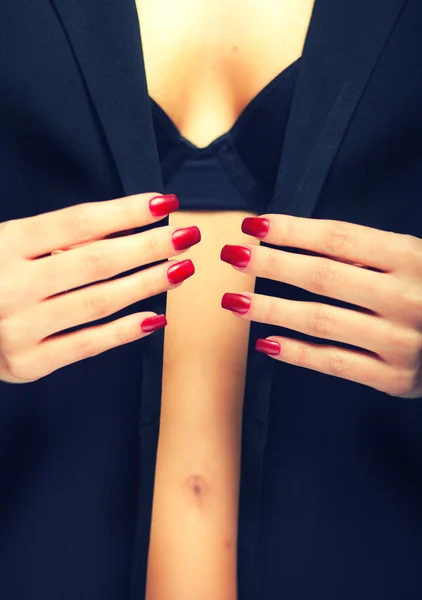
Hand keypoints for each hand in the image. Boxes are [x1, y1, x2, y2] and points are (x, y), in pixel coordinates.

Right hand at [0, 192, 199, 383]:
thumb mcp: (6, 243)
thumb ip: (53, 239)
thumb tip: (123, 231)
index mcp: (4, 244)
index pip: (77, 222)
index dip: (125, 212)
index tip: (163, 204)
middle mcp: (10, 284)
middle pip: (95, 261)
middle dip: (149, 247)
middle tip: (187, 236)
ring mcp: (18, 327)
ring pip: (98, 302)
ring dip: (146, 285)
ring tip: (181, 269)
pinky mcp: (27, 362)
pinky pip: (86, 345)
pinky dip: (123, 332)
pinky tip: (156, 318)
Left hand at [220, 214, 421, 398]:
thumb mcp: (411, 259)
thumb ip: (366, 252)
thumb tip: (295, 240)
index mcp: (412, 257)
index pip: (339, 238)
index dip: (292, 230)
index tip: (255, 226)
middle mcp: (408, 298)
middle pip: (323, 276)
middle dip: (271, 264)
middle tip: (232, 256)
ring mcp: (401, 341)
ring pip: (321, 321)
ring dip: (271, 310)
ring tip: (234, 302)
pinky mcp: (394, 377)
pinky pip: (335, 363)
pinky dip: (297, 353)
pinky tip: (265, 343)